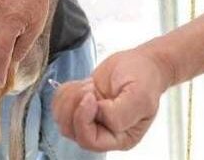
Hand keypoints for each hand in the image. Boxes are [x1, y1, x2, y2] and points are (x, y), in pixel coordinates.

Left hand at [52, 47, 172, 151]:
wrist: (141, 63)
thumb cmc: (145, 79)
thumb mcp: (139, 96)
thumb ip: (120, 113)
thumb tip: (99, 115)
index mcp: (120, 137)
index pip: (89, 140)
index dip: (83, 119)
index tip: (90, 96)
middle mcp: (103, 132)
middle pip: (71, 130)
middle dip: (74, 105)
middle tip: (89, 88)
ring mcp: (89, 119)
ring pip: (62, 118)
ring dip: (69, 98)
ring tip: (88, 85)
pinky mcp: (80, 105)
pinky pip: (59, 105)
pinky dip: (65, 91)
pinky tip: (82, 84)